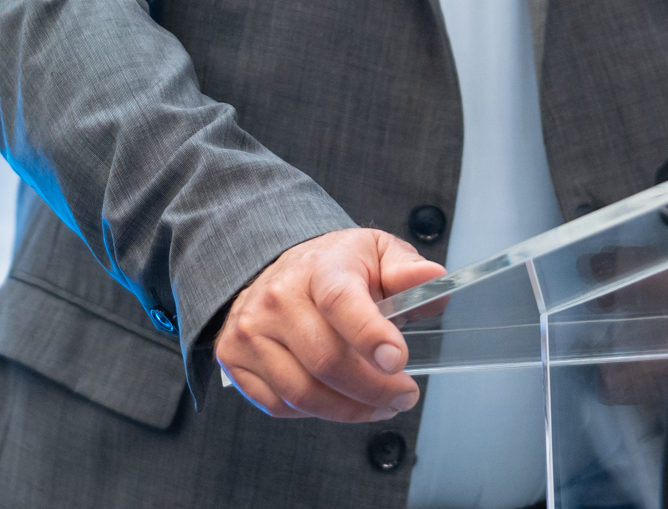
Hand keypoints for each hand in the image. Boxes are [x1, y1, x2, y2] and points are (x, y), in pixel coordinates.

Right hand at [215, 228, 445, 421]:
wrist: (277, 272)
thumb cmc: (333, 269)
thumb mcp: (375, 254)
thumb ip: (407, 270)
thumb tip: (434, 278)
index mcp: (318, 267)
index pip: (339, 301)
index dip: (369, 334)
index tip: (398, 360)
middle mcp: (277, 297)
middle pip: (326, 361)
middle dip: (375, 389)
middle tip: (405, 395)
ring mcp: (250, 330)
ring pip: (303, 393)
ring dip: (350, 410)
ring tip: (381, 405)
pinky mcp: (234, 358)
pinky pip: (280, 405)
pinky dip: (316, 413)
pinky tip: (337, 399)